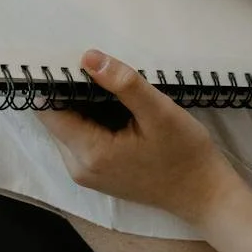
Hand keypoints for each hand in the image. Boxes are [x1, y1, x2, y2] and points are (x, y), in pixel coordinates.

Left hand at [38, 49, 244, 225]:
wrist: (203, 193)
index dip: (53, 82)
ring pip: (68, 127)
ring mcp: (86, 172)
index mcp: (89, 152)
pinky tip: (116, 108)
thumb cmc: (185, 154)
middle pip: (55, 118)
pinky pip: (81, 138)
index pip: (48, 110)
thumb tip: (88, 57)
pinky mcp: (96, 172)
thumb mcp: (159, 112)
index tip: (70, 59)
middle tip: (97, 67)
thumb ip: (123, 84)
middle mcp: (78, 166)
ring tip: (109, 86)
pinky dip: (91, 119)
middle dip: (71, 91)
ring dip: (82, 105)